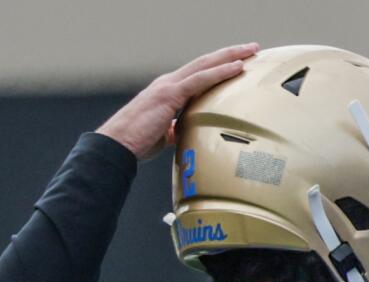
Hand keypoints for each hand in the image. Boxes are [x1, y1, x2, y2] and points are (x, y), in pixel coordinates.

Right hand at [97, 43, 258, 159]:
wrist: (116, 145)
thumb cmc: (135, 143)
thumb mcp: (161, 135)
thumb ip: (174, 129)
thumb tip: (183, 132)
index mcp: (167, 91)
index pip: (198, 74)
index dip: (218, 67)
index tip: (237, 63)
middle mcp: (168, 83)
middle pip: (205, 63)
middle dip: (229, 54)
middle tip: (252, 49)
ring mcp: (168, 87)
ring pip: (205, 65)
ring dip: (230, 56)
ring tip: (251, 51)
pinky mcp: (169, 95)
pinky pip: (200, 80)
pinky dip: (220, 72)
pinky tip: (237, 67)